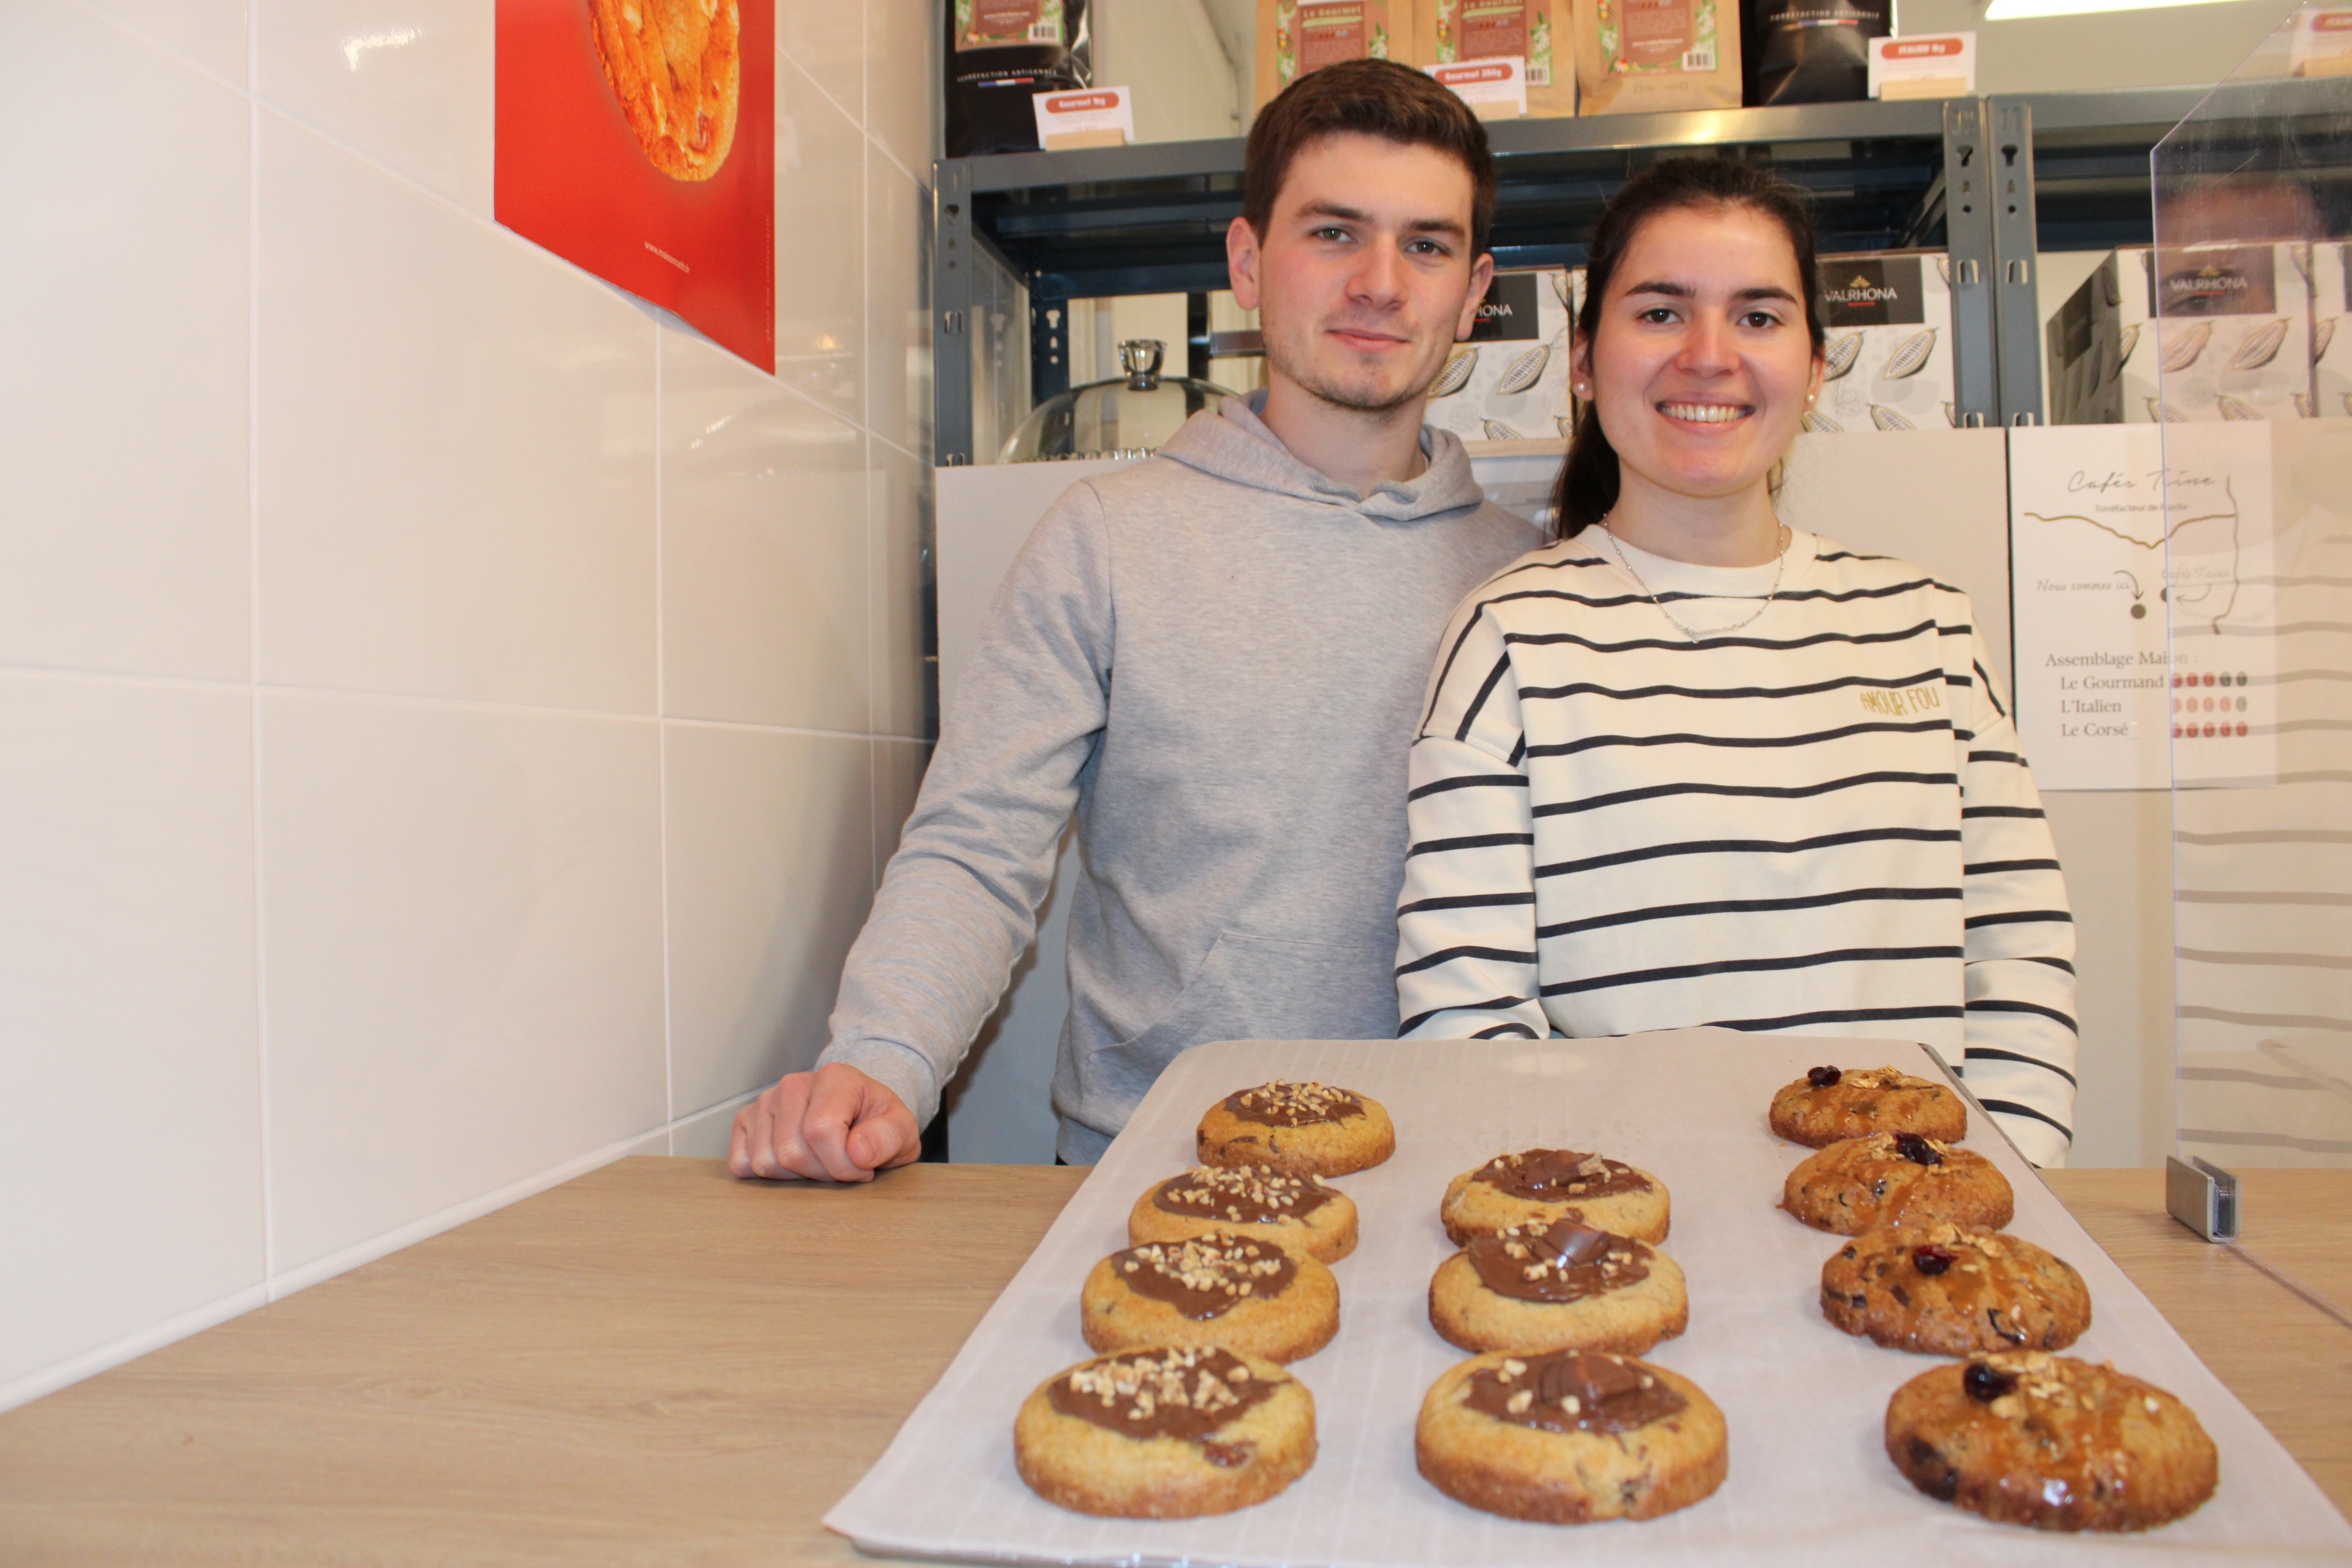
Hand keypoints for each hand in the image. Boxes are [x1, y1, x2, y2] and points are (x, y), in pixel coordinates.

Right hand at [728, 1063, 922, 1181]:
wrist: (861, 1117)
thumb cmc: (878, 1125)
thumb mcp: (902, 1131)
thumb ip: (889, 1138)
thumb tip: (858, 1152)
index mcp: (835, 1078)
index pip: (821, 1130)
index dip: (843, 1165)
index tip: (863, 1170)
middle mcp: (794, 1084)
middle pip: (792, 1152)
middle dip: (822, 1174)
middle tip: (842, 1168)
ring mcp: (765, 1102)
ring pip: (766, 1162)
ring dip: (796, 1178)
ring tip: (821, 1163)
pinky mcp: (746, 1121)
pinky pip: (742, 1164)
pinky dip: (768, 1177)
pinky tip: (795, 1166)